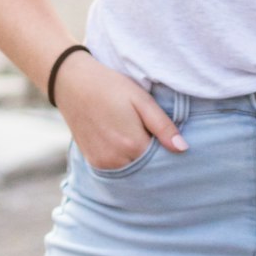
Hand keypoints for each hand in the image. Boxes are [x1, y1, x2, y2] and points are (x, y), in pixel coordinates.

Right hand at [52, 53, 187, 169]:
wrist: (72, 83)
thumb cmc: (110, 86)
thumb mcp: (141, 99)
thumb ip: (162, 126)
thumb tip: (183, 149)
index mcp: (131, 144)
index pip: (161, 161)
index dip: (169, 151)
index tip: (174, 141)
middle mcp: (116, 160)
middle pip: (146, 170)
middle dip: (156, 160)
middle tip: (159, 140)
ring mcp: (102, 163)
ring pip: (132, 172)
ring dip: (140, 161)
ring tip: (142, 138)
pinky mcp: (93, 162)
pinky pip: (117, 170)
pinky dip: (126, 161)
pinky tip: (127, 143)